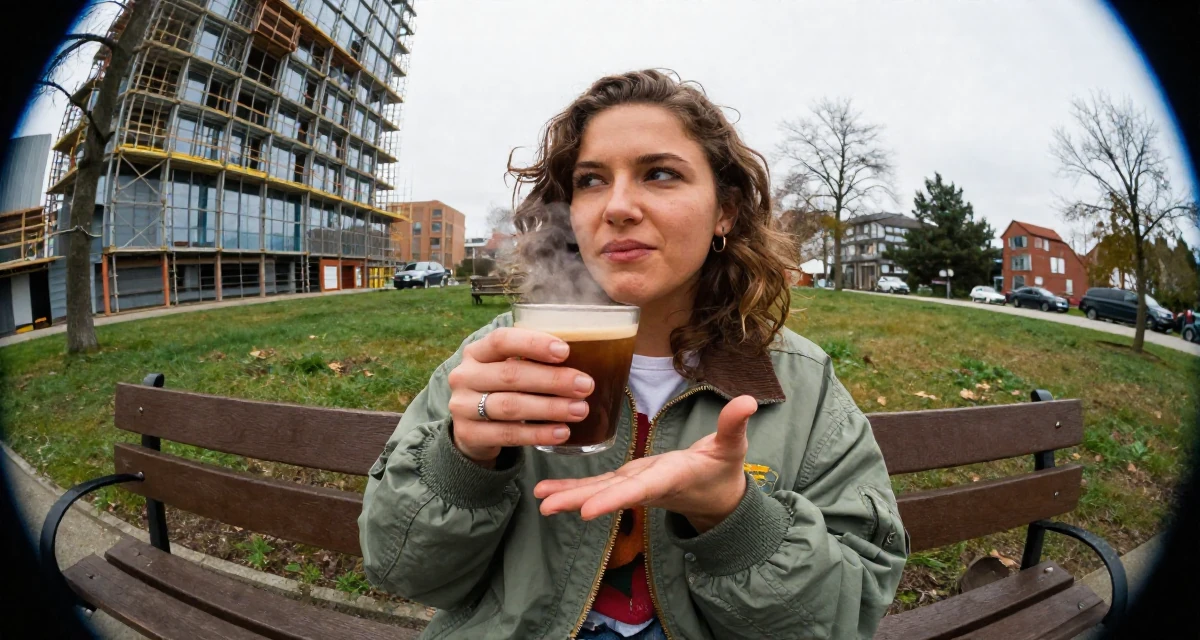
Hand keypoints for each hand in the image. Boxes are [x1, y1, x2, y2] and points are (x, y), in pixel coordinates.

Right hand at [448, 327, 594, 463]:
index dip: (533, 343)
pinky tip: (562, 432)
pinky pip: (508, 435)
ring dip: (550, 408)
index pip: (502, 340)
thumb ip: (534, 361)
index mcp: (476, 351)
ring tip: (581, 410)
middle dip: (553, 380)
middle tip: (586, 385)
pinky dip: (538, 434)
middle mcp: (464, 375)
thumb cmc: (501, 389)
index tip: (565, 351)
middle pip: (511, 375)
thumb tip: (588, 354)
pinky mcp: (468, 434)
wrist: (471, 427)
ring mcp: (462, 406)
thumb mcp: (508, 368)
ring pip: (510, 406)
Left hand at [534, 395, 757, 531]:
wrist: (718, 498)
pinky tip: (546, 491)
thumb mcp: (733, 447)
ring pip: (598, 492)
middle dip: (578, 499)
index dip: (615, 499)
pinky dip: (572, 489)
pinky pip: (597, 486)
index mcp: (669, 478)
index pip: (640, 489)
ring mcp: (635, 486)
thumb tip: (748, 401)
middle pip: (610, 494)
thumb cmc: (724, 470)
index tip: (588, 510)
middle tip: (547, 506)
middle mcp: (647, 487)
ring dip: (568, 495)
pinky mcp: (628, 481)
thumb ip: (734, 425)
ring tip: (539, 499)